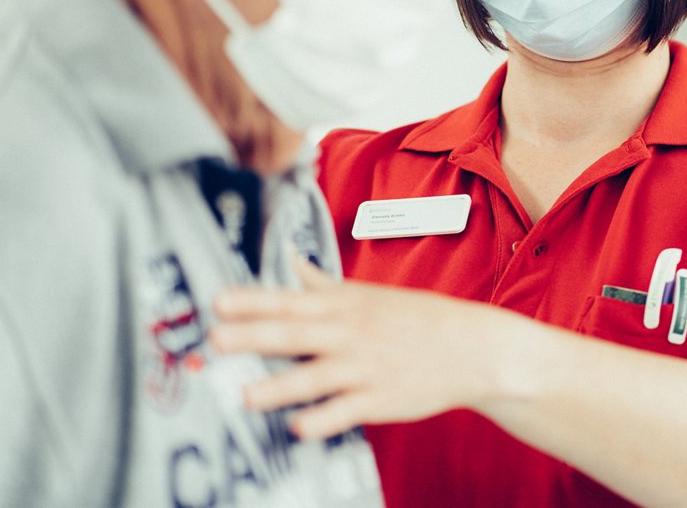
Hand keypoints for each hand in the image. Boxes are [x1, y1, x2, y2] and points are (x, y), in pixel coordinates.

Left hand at [209, 259, 514, 438]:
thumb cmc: (416, 319)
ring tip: (245, 396)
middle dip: (253, 336)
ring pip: (316, 376)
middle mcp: (350, 333)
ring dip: (279, 386)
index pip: (290, 299)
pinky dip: (323, 419)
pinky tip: (298, 427)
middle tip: (215, 340)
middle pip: (295, 333)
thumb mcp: (368, 296)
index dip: (252, 300)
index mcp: (344, 305)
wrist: (472, 348)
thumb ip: (321, 284)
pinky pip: (345, 411)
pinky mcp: (380, 400)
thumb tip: (287, 260)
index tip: (217, 301)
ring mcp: (365, 367)